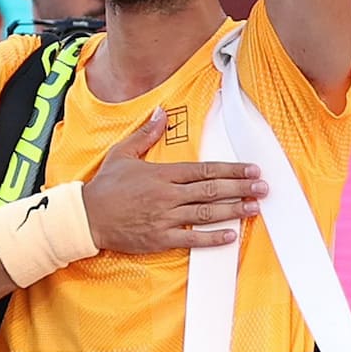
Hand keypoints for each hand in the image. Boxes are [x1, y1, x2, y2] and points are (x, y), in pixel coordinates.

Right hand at [82, 107, 267, 252]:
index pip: (204, 169)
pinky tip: (231, 234)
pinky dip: (212, 237)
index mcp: (162, 173)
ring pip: (206, 213)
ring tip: (254, 208)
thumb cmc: (106, 186)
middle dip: (240, 188)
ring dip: (233, 210)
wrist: (87, 217)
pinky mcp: (160, 238)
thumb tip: (160, 113)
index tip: (251, 169)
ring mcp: (165, 217)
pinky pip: (191, 238)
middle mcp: (168, 195)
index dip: (231, 169)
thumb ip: (145, 134)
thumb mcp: (123, 153)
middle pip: (211, 190)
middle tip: (263, 187)